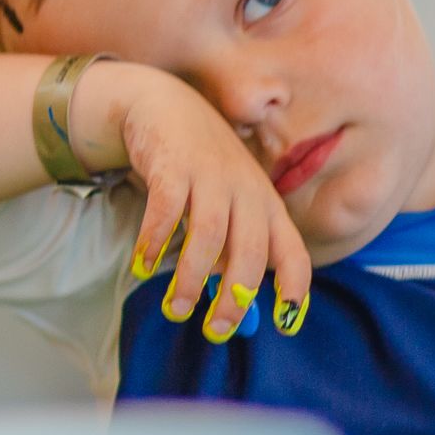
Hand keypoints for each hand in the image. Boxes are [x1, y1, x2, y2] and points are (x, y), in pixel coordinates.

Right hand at [103, 63, 311, 343]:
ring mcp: (210, 176)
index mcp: (267, 205)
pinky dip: (153, 242)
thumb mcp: (227, 203)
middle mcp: (246, 191)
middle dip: (235, 296)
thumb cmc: (201, 167)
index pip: (293, 252)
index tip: (286, 322)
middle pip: (250, 251)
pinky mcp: (172, 166)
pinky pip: (166, 211)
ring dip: (190, 278)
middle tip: (216, 330)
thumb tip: (231, 305)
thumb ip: (229, 248)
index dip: (294, 287)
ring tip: (175, 308)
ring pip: (208, 236)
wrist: (165, 105)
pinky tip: (141, 266)